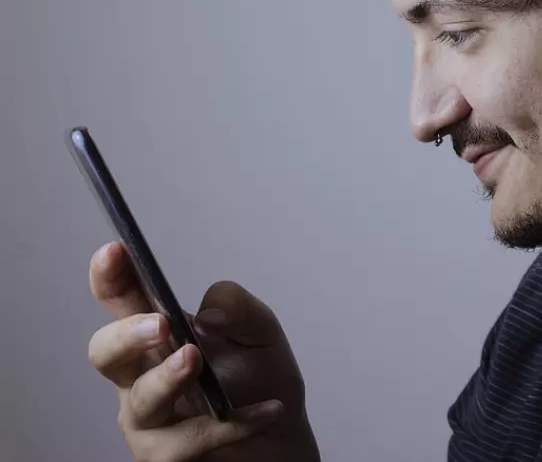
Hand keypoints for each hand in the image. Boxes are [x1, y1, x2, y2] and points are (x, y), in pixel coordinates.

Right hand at [87, 241, 320, 460]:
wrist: (284, 438)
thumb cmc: (260, 379)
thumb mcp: (261, 331)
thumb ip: (238, 307)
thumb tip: (208, 313)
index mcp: (160, 333)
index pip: (123, 301)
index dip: (111, 277)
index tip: (114, 250)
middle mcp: (142, 376)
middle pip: (106, 353)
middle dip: (126, 335)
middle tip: (161, 324)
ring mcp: (150, 420)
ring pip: (140, 402)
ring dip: (167, 379)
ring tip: (195, 360)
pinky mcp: (168, 456)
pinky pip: (188, 442)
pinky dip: (231, 424)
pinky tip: (267, 410)